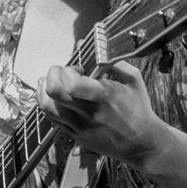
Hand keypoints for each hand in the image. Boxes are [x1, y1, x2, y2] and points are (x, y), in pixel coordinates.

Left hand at [36, 61, 168, 167]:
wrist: (141, 144)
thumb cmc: (138, 108)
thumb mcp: (132, 79)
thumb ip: (111, 60)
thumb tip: (85, 43)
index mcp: (103, 96)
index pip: (70, 84)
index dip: (67, 71)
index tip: (77, 70)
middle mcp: (88, 113)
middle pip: (54, 93)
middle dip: (52, 75)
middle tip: (61, 73)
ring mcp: (79, 127)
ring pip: (47, 107)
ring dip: (44, 89)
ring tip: (51, 82)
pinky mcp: (74, 136)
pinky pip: (51, 119)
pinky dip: (47, 103)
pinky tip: (54, 96)